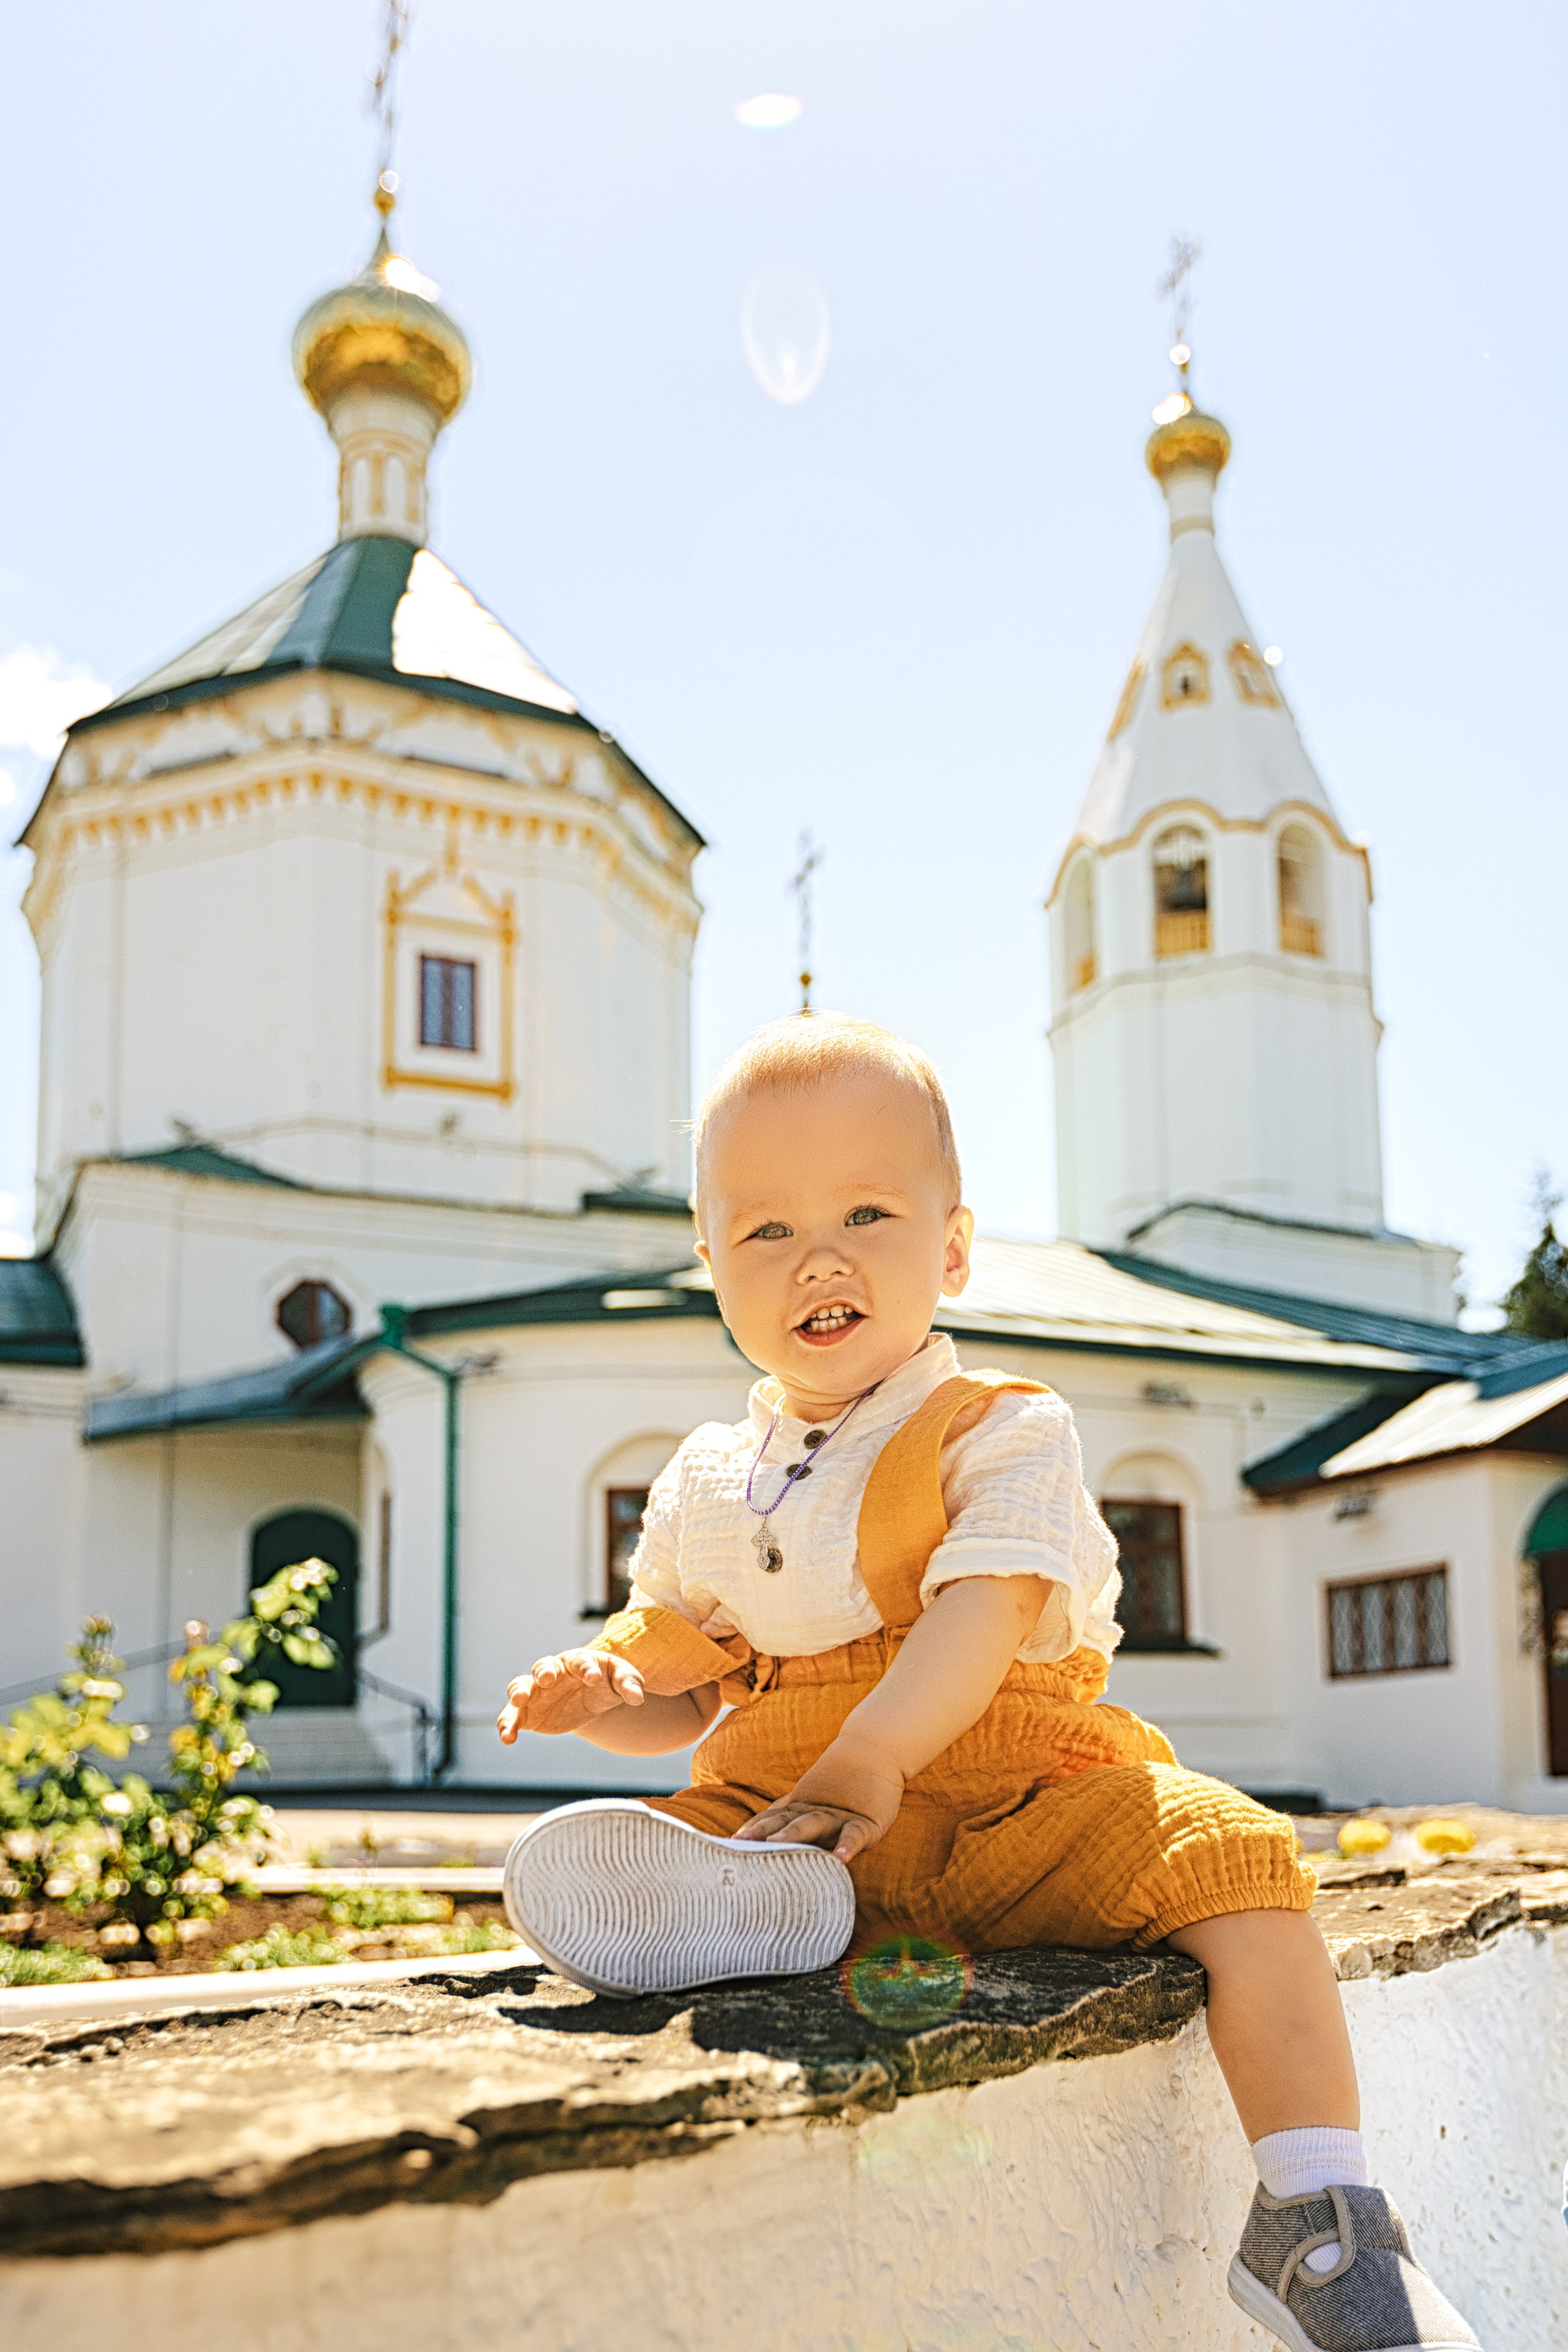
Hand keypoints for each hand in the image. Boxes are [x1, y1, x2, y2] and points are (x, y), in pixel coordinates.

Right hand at [497, 1649, 644, 1741]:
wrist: (588, 1699)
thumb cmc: (605, 1682)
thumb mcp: (621, 1679)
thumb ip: (629, 1683)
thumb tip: (637, 1698)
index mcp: (577, 1661)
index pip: (581, 1661)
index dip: (586, 1668)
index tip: (593, 1678)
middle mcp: (553, 1673)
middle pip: (543, 1666)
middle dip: (544, 1672)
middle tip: (547, 1679)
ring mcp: (537, 1692)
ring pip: (520, 1687)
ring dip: (518, 1692)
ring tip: (518, 1702)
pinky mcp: (528, 1713)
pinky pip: (512, 1717)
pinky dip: (507, 1725)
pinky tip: (507, 1739)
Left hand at [732, 1731, 904, 1861]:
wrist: (876, 1751)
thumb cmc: (841, 1785)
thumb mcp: (810, 1802)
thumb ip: (785, 1818)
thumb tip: (751, 1841)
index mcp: (799, 1809)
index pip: (770, 1820)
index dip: (750, 1830)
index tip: (726, 1844)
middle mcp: (814, 1812)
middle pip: (784, 1821)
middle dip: (762, 1832)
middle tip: (741, 1844)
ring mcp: (839, 1816)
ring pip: (814, 1824)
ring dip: (795, 1834)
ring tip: (778, 1846)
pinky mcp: (866, 1822)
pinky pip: (855, 1835)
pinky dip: (848, 1845)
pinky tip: (841, 1859)